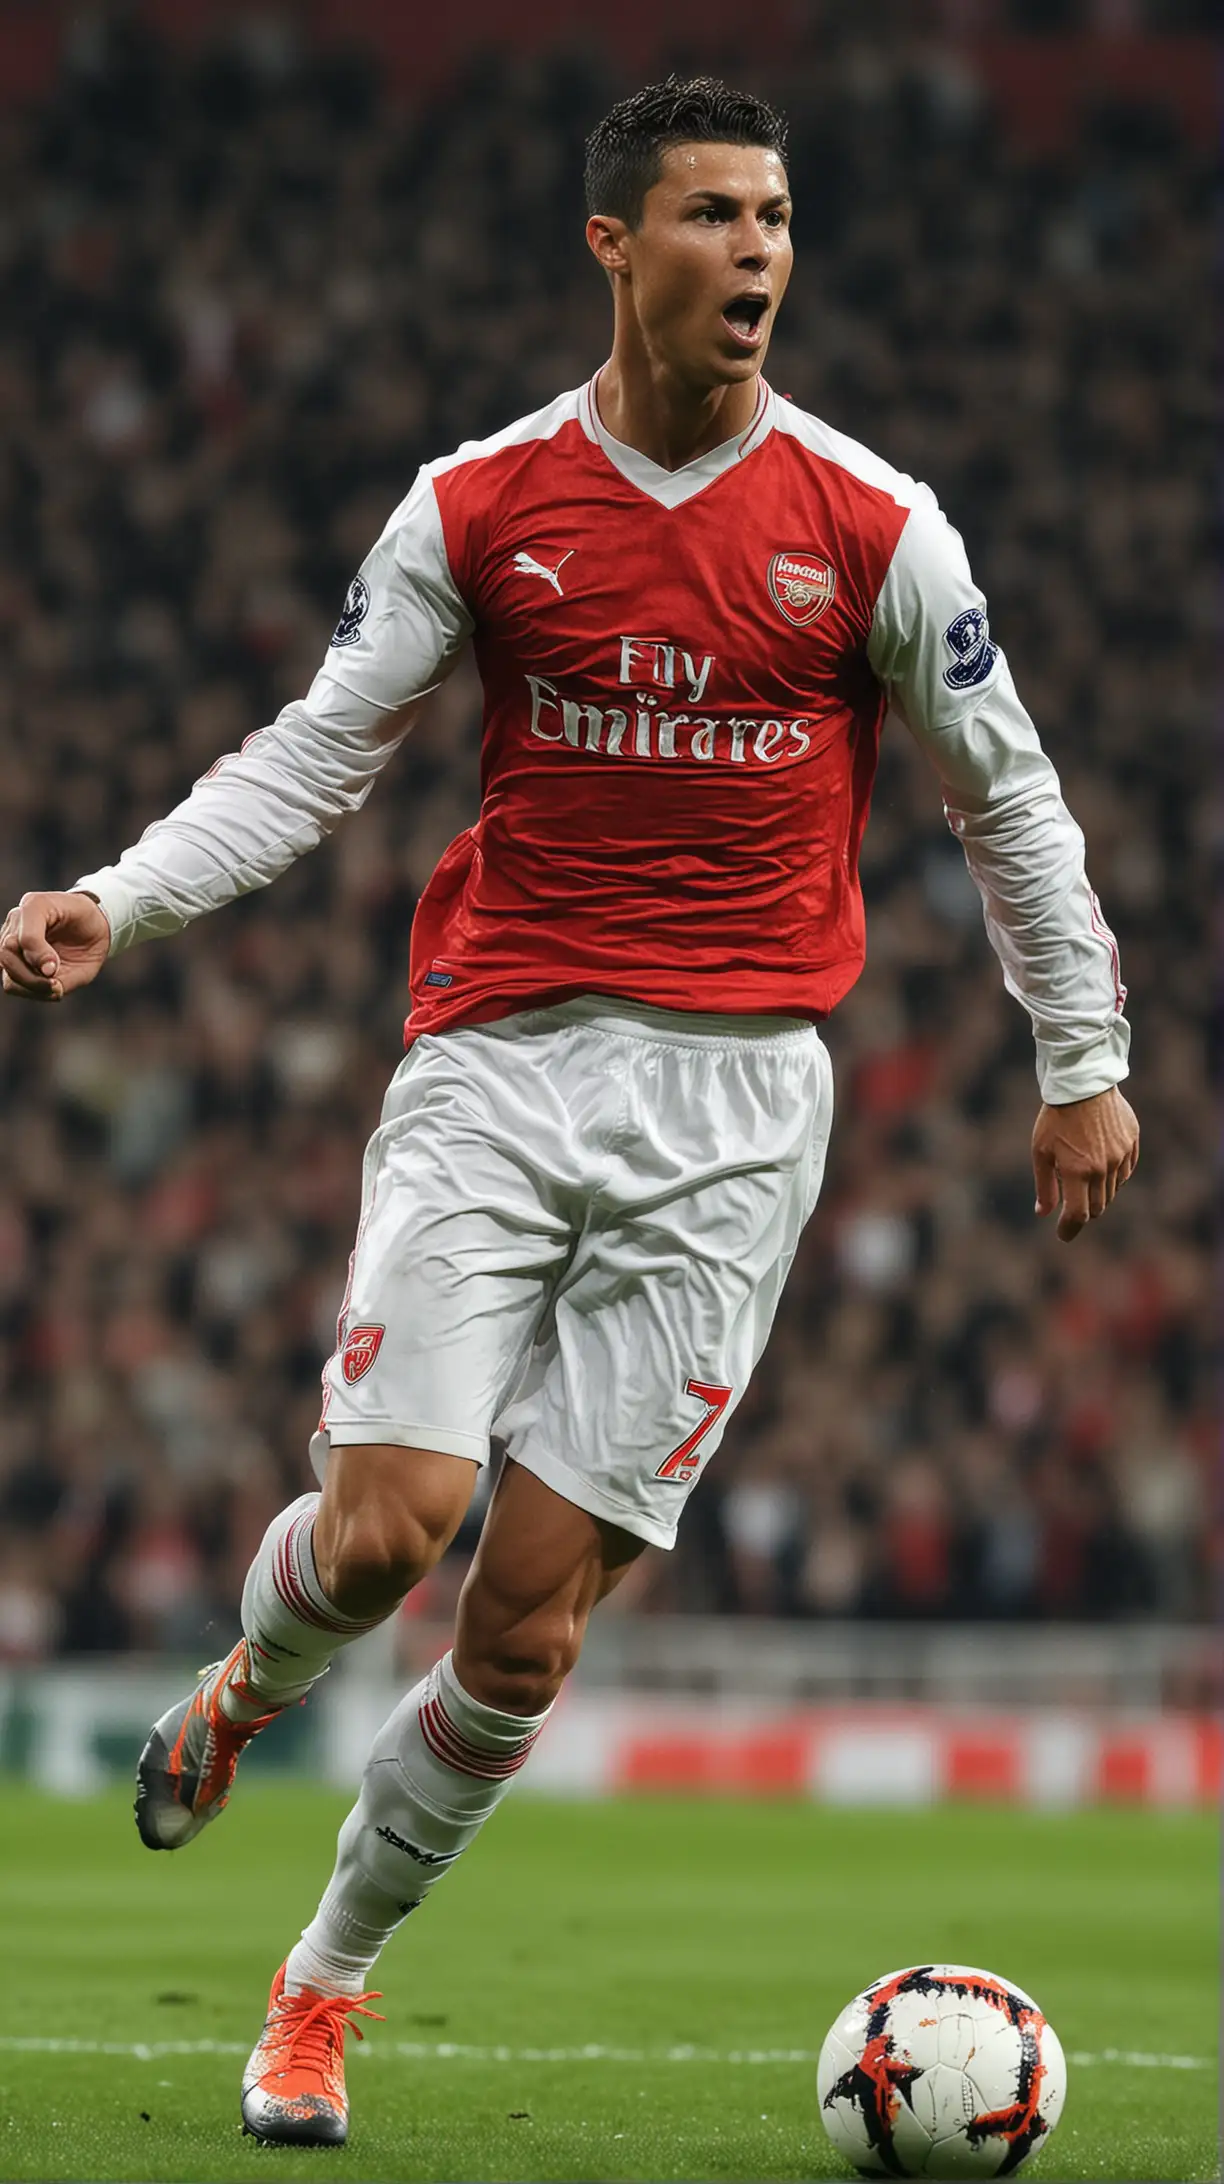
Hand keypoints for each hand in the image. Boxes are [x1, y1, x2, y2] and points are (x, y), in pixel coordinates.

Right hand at [0, 891, 110, 1002]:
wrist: (90, 926)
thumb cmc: (91, 929)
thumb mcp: (91, 943)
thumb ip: (67, 966)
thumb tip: (45, 976)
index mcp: (36, 905)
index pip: (26, 936)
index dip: (38, 956)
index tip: (54, 969)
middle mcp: (17, 919)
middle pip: (6, 953)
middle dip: (31, 977)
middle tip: (57, 984)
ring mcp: (10, 937)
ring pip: (5, 970)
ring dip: (30, 986)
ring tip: (56, 987)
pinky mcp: (12, 958)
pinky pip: (12, 982)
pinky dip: (30, 991)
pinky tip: (51, 988)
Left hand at [1032, 1086, 1139, 1242]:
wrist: (1083, 1084)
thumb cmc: (1056, 1118)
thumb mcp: (1041, 1152)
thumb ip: (1045, 1186)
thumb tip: (1043, 1213)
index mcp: (1078, 1172)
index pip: (1078, 1215)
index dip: (1069, 1229)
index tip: (1062, 1235)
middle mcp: (1103, 1168)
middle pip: (1097, 1207)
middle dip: (1083, 1209)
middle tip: (1070, 1203)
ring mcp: (1121, 1156)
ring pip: (1112, 1191)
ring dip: (1097, 1192)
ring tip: (1083, 1175)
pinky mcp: (1132, 1144)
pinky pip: (1125, 1172)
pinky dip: (1113, 1175)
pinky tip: (1100, 1163)